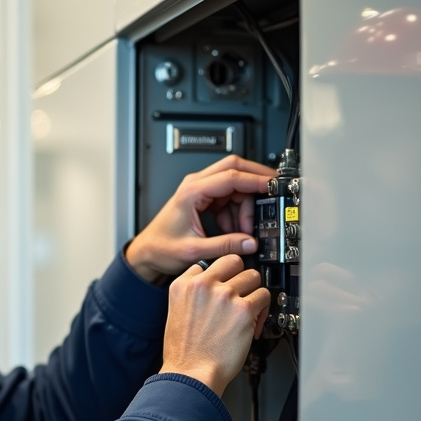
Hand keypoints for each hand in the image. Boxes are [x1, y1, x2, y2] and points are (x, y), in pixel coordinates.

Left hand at [126, 155, 276, 282]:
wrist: (147, 252)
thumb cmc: (161, 247)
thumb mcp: (195, 250)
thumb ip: (225, 246)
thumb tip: (250, 242)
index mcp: (192, 191)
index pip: (231, 176)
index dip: (255, 179)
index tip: (273, 186)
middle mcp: (196, 185)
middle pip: (235, 169)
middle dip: (256, 181)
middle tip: (272, 195)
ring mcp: (200, 190)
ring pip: (235, 185)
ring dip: (245, 206)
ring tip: (242, 230)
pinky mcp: (204, 198)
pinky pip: (229, 197)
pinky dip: (237, 212)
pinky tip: (232, 230)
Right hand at [159, 255, 270, 395]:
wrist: (191, 374)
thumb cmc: (185, 352)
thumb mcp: (176, 313)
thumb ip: (193, 295)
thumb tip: (215, 287)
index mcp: (183, 285)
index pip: (207, 264)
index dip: (218, 276)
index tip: (223, 285)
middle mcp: (203, 285)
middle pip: (233, 262)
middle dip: (239, 276)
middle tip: (240, 292)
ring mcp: (224, 295)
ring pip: (252, 276)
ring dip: (253, 292)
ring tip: (248, 308)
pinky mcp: (243, 309)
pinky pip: (264, 296)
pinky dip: (263, 308)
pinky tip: (254, 320)